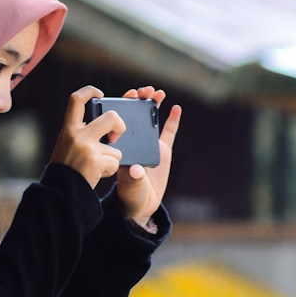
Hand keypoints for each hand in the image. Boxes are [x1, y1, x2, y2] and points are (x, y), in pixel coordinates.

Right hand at [50, 86, 126, 187]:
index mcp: (68, 128)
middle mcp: (76, 134)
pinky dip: (110, 171)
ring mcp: (87, 147)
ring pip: (116, 147)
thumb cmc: (66, 169)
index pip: (75, 100)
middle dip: (120, 126)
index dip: (89, 91)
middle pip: (111, 116)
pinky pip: (115, 162)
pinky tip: (96, 174)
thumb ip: (81, 133)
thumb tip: (104, 123)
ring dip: (112, 159)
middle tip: (115, 137)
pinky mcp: (96, 160)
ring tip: (96, 167)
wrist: (59, 191)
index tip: (100, 93)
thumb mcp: (66, 145)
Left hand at [114, 86, 181, 226]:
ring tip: (157, 92)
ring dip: (153, 104)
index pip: (119, 120)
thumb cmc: (130, 195)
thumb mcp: (130, 187)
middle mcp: (134, 142)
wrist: (142, 205)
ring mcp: (149, 144)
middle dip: (138, 99)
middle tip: (144, 90)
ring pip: (151, 120)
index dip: (123, 105)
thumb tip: (136, 169)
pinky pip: (168, 132)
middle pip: (135, 115)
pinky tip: (176, 108)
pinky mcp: (163, 150)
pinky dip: (173, 120)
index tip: (128, 96)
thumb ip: (133, 177)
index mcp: (122, 145)